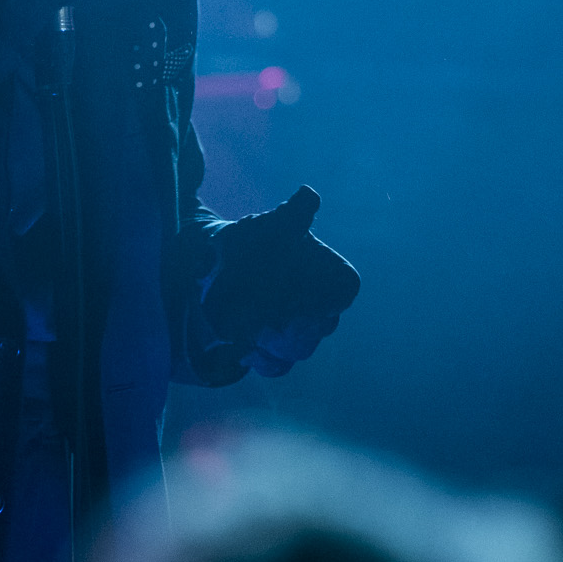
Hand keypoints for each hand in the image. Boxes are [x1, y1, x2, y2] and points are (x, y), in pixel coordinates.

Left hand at [202, 186, 359, 377]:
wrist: (219, 267)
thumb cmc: (254, 241)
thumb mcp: (272, 226)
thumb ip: (292, 215)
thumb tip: (307, 195)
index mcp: (330, 276)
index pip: (343, 290)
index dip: (327, 294)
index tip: (301, 291)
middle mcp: (321, 310)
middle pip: (320, 327)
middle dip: (295, 322)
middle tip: (271, 315)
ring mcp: (299, 336)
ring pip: (298, 349)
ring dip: (273, 340)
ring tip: (249, 327)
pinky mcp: (274, 354)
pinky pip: (277, 366)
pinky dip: (259, 357)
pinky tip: (241, 343)